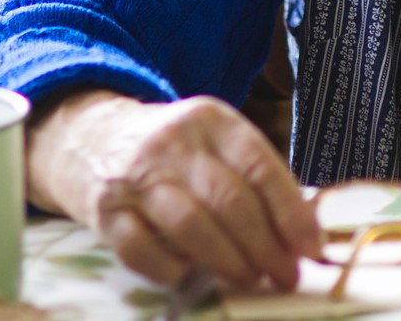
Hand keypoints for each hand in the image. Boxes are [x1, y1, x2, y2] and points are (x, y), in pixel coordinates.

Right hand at [26, 90, 321, 291]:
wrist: (90, 138)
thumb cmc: (172, 151)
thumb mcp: (214, 142)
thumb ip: (253, 177)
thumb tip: (301, 232)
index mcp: (213, 121)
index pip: (261, 166)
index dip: (291, 213)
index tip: (311, 249)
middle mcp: (174, 143)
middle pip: (230, 199)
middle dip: (265, 246)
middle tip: (285, 275)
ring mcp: (136, 176)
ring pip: (190, 224)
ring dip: (227, 260)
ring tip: (249, 280)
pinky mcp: (104, 210)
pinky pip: (140, 248)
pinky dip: (168, 268)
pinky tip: (187, 276)